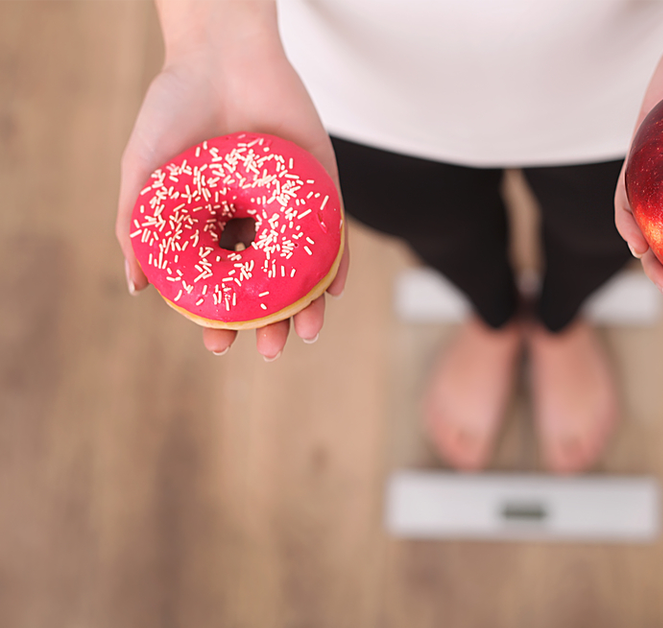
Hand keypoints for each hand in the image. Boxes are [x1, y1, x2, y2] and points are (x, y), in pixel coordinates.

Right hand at [116, 1, 347, 358]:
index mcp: (215, 223)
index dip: (221, 317)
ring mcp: (290, 205)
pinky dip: (337, 262)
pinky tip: (333, 291)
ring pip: (304, 266)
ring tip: (305, 332)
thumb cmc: (174, 108)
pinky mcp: (322, 184)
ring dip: (308, 304)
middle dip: (270, 322)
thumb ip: (137, 226)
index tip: (218, 344)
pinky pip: (334, 231)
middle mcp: (255, 220)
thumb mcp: (145, 170)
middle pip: (268, 283)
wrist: (219, 53)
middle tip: (270, 350)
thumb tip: (137, 288)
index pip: (223, 282)